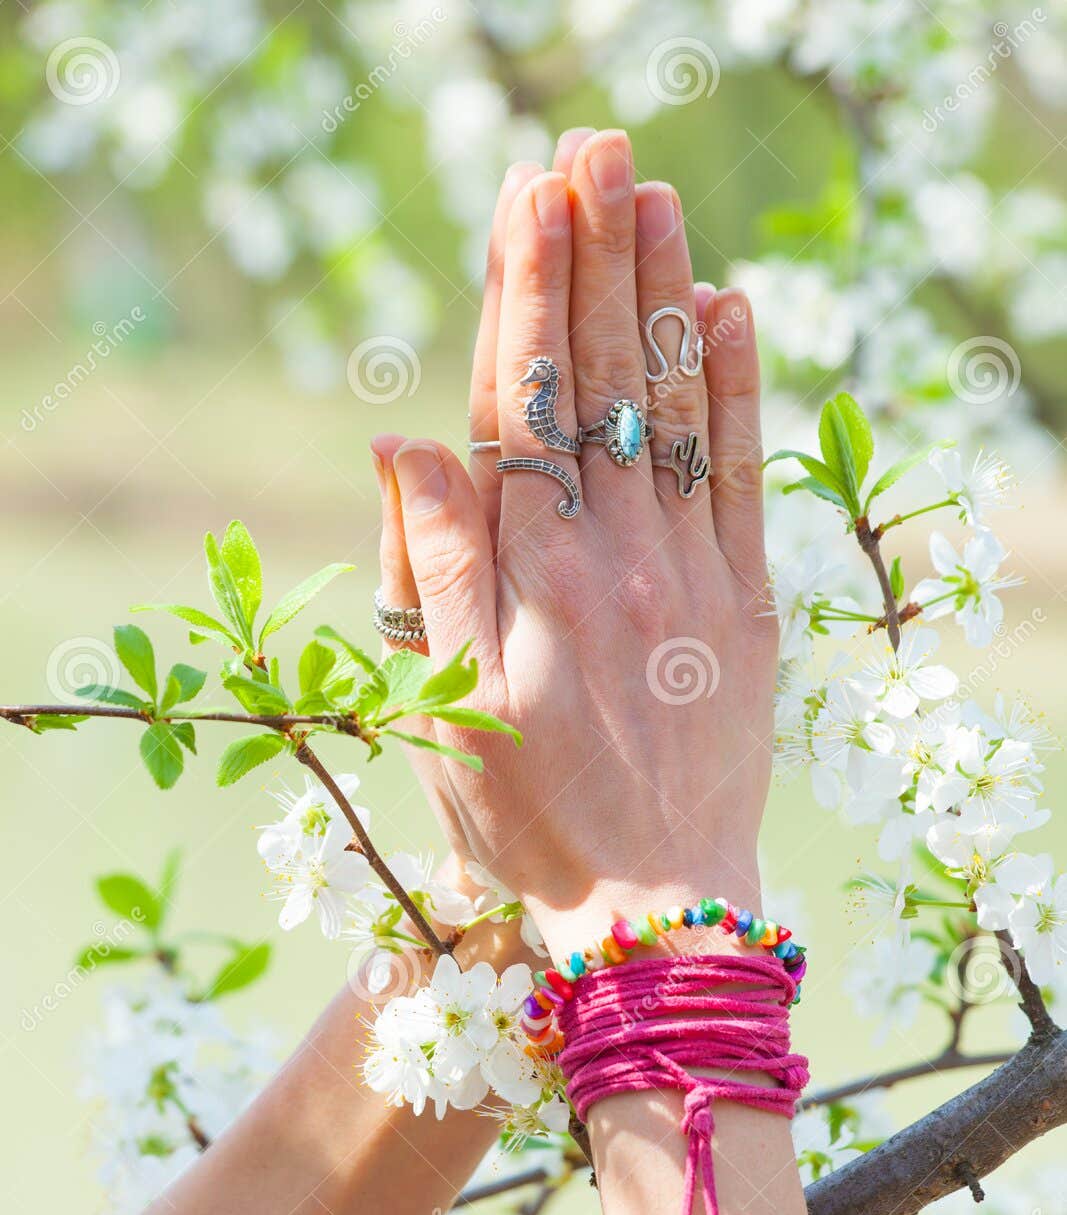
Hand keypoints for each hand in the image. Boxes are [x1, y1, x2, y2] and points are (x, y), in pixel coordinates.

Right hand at [371, 129, 776, 961]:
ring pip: (674, 411)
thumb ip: (432, 568)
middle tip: (590, 149)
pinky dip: (740, 394)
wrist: (657, 908)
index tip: (525, 197)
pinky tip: (734, 314)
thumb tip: (406, 440)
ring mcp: (693, 576)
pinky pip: (746, 480)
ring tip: (654, 195)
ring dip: (664, 297)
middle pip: (600, 382)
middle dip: (593, 258)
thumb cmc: (531, 821)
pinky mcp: (749, 608)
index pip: (521, 401)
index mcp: (531, 577)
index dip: (522, 293)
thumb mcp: (445, 709)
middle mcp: (616, 556)